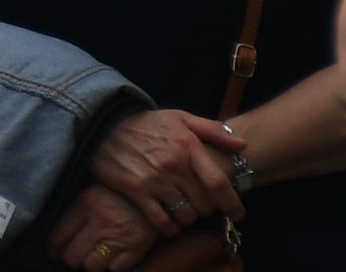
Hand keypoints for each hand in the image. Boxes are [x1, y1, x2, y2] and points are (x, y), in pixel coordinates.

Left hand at [48, 185, 161, 269]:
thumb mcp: (92, 193)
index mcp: (85, 204)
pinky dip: (111, 266)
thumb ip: (75, 212)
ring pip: (92, 266)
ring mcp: (119, 238)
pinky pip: (114, 269)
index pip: (57, 236)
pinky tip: (111, 257)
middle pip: (72, 257)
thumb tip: (55, 238)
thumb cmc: (118, 195)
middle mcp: (100, 222)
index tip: (53, 253)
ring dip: (91, 264)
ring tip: (93, 256)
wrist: (155, 195)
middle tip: (74, 256)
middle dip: (71, 259)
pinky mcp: (136, 250)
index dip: (53, 250)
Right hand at [84, 107, 243, 242]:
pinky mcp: (135, 191)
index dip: (232, 203)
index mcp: (187, 146)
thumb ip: (212, 130)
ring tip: (184, 212)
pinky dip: (170, 228)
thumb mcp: (179, 117)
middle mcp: (173, 165)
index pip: (218, 182)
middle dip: (206, 209)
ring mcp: (153, 180)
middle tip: (200, 205)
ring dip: (188, 218)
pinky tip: (170, 224)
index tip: (238, 214)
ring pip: (185, 215)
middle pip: (203, 204)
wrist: (102, 124)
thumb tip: (243, 145)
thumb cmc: (146, 123)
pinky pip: (161, 222)